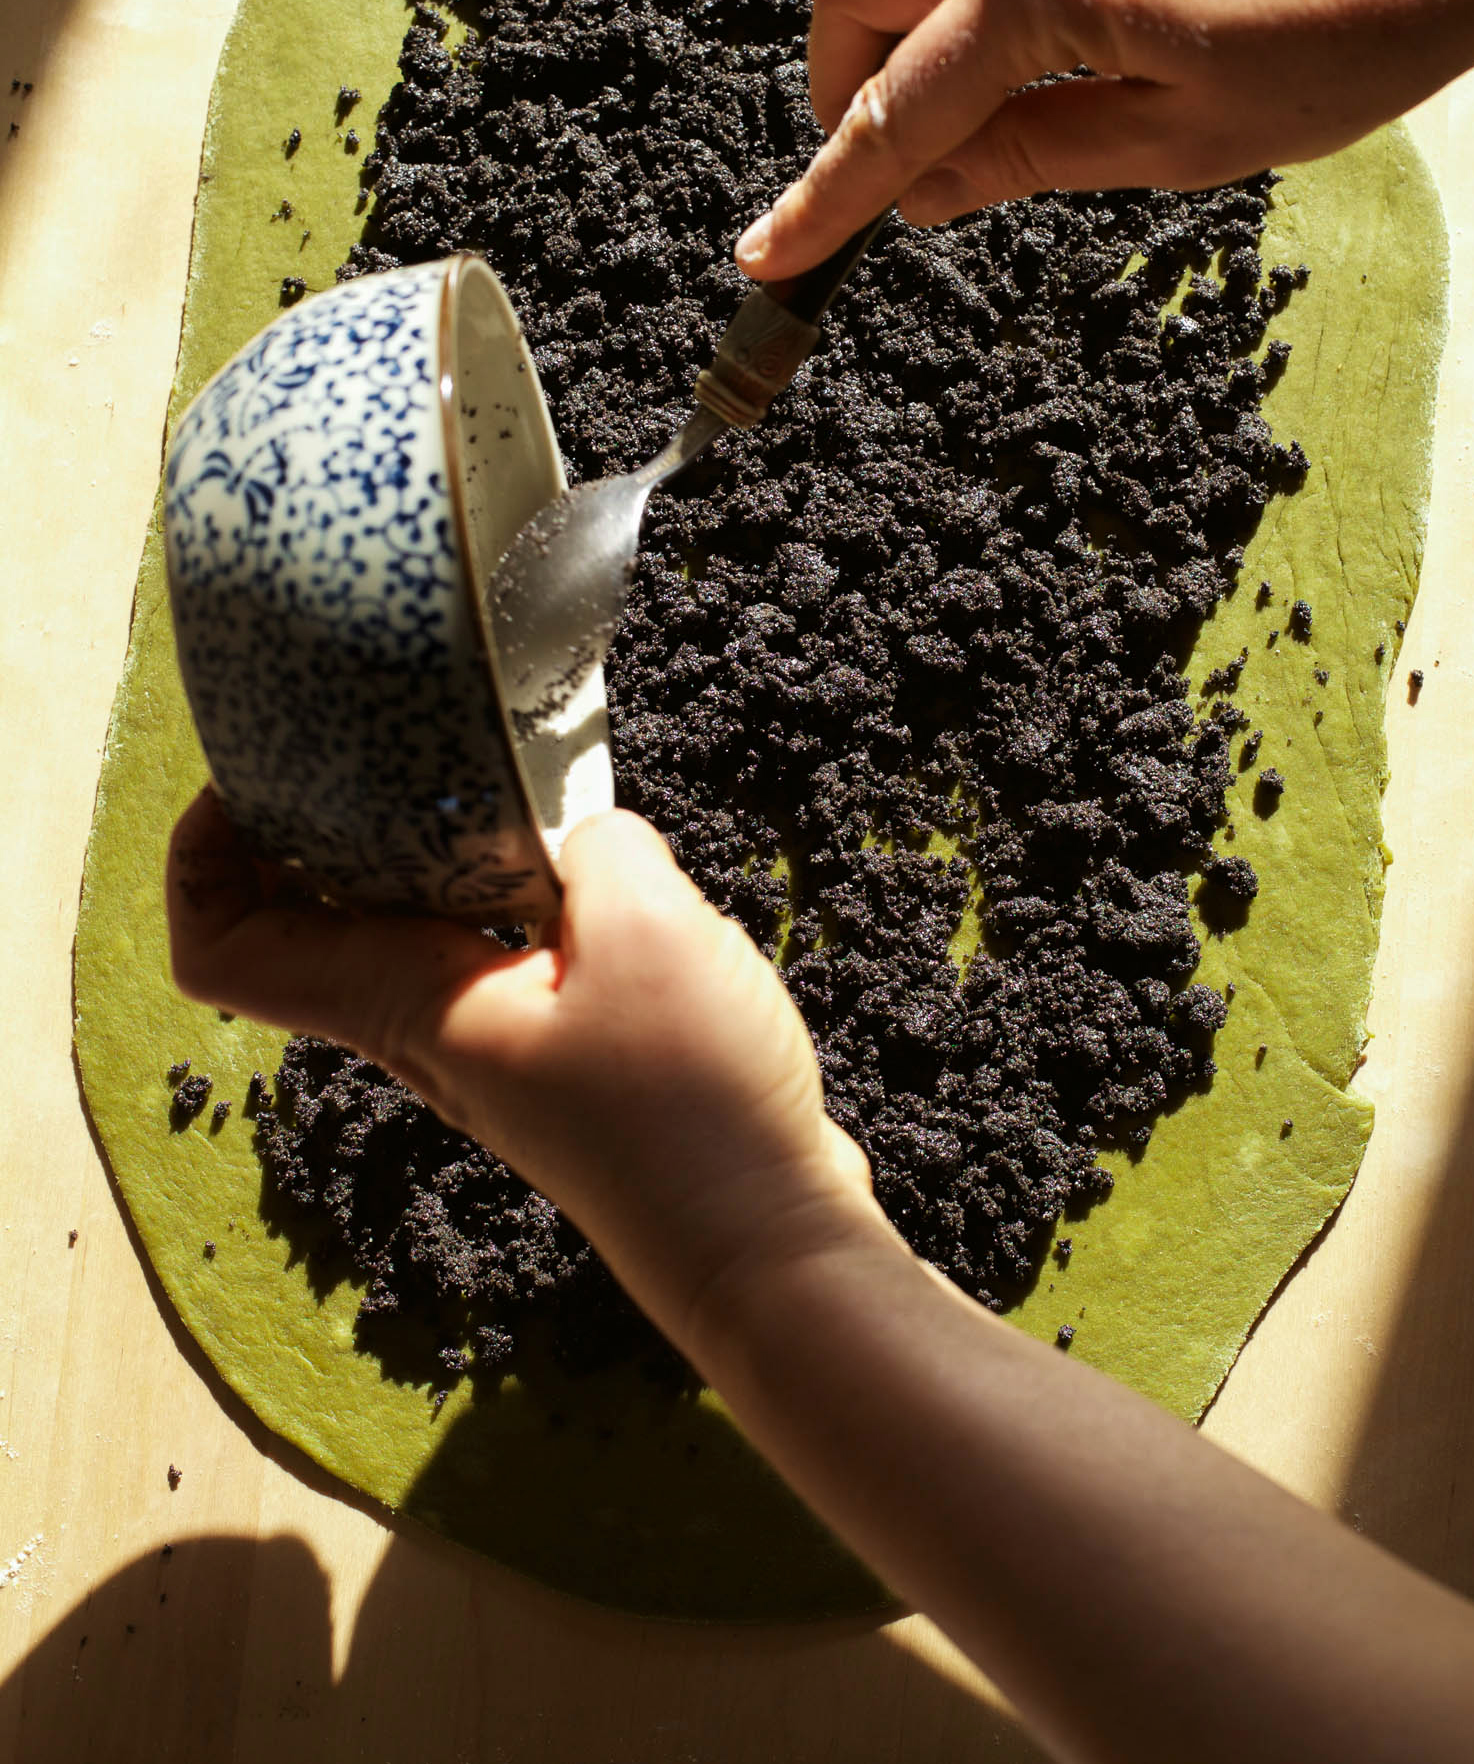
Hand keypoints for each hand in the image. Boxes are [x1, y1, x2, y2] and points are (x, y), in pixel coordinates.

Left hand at [165, 791, 876, 1353]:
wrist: (762, 1244)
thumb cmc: (687, 1110)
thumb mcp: (648, 930)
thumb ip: (599, 847)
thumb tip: (586, 830)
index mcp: (406, 1003)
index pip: (228, 950)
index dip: (202, 859)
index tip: (249, 776)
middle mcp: (426, 1031)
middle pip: (306, 923)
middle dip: (308, 821)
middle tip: (366, 736)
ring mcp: (492, 1046)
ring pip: (403, 932)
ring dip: (415, 847)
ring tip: (479, 768)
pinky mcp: (560, 1051)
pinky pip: (490, 950)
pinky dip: (503, 885)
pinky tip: (582, 854)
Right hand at [736, 0, 1473, 278]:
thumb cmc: (1337, 39)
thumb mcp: (1176, 142)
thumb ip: (1028, 159)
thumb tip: (925, 191)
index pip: (896, 111)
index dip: (828, 198)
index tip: (767, 259)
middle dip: (840, 90)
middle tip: (886, 174)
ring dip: (875, 14)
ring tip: (929, 96)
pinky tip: (976, 15)